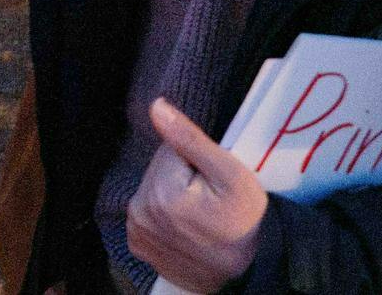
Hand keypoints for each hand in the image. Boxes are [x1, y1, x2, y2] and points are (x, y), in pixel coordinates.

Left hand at [126, 98, 267, 291]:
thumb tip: (156, 107)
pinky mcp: (137, 245)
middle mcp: (140, 212)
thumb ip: (191, 139)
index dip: (194, 160)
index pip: (169, 149)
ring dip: (171, 195)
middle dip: (180, 176)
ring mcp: (136, 231)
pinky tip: (183, 227)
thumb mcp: (231, 176)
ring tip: (198, 214)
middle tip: (207, 198)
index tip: (211, 181)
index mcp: (161, 192)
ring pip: (151, 188)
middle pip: (157, 169)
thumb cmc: (244, 222)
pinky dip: (161, 215)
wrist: (245, 273)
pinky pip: (146, 211)